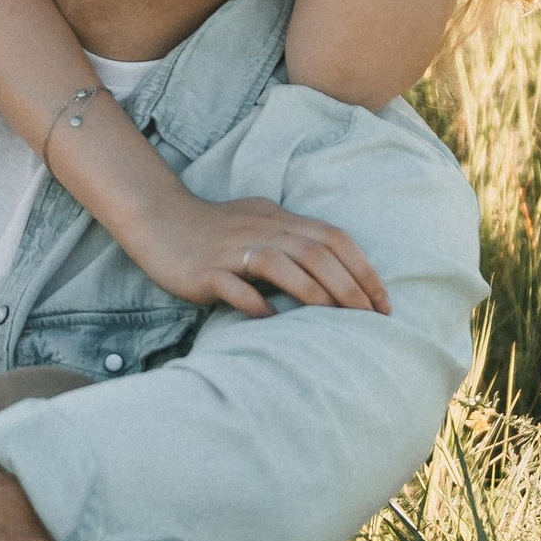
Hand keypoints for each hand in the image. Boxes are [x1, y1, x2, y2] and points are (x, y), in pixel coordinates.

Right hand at [130, 190, 390, 318]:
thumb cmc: (215, 227)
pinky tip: (271, 320)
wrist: (158, 219)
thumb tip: (332, 269)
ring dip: (312, 291)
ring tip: (334, 319)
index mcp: (280, 220)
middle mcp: (262, 231)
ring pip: (280, 264)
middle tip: (369, 318)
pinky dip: (255, 303)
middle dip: (348, 286)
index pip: (334, 239)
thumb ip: (293, 239)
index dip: (363, 270)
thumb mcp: (260, 221)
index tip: (383, 303)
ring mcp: (233, 251)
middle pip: (315, 253)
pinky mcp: (205, 270)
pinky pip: (234, 286)